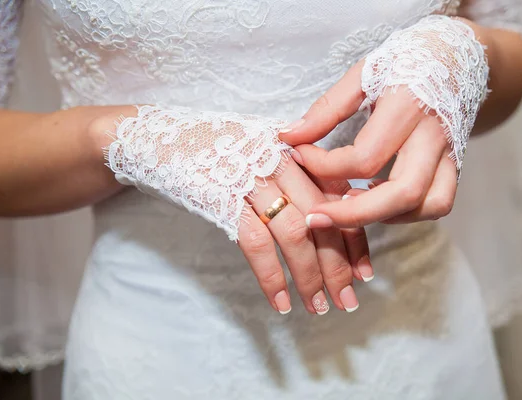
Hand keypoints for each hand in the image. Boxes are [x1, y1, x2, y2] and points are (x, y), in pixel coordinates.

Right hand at [103, 105, 370, 315]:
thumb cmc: (213, 149)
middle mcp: (279, 160)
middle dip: (338, 265)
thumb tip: (325, 216)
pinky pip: (255, 243)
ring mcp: (251, 177)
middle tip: (348, 300)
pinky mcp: (222, 196)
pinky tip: (280, 302)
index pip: (337, 198)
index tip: (365, 272)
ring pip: (294, 234)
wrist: (156, 137)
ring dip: (309, 277)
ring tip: (318, 308)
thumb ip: (293, 174)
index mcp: (294, 149)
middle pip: (322, 218)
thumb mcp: (260, 150)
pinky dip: (271, 276)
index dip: (355, 238)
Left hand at [279, 16, 487, 227]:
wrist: (461, 54)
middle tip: (315, 217)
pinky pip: (439, 202)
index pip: (364, 157)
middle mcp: (434, 135)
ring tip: (349, 204)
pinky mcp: (456, 164)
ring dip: (386, 216)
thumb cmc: (408, 58)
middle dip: (353, 215)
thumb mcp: (364, 72)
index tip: (299, 155)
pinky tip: (379, 197)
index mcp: (407, 106)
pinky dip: (408, 211)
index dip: (323, 165)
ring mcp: (450, 152)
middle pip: (402, 194)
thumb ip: (327, 108)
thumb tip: (290, 136)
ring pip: (428, 205)